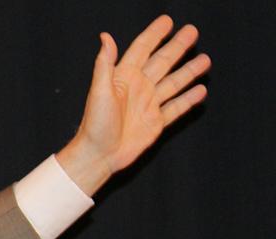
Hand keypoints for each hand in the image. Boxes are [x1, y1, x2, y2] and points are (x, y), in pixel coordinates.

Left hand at [58, 14, 210, 195]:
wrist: (98, 156)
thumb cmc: (95, 126)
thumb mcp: (99, 91)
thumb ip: (104, 64)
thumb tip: (105, 37)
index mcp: (124, 78)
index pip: (142, 50)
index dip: (154, 35)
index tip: (167, 21)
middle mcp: (138, 89)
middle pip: (162, 62)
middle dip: (177, 47)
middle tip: (192, 31)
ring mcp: (148, 106)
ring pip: (173, 83)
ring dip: (189, 71)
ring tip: (205, 60)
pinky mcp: (155, 123)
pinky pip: (175, 108)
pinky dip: (188, 100)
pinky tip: (200, 91)